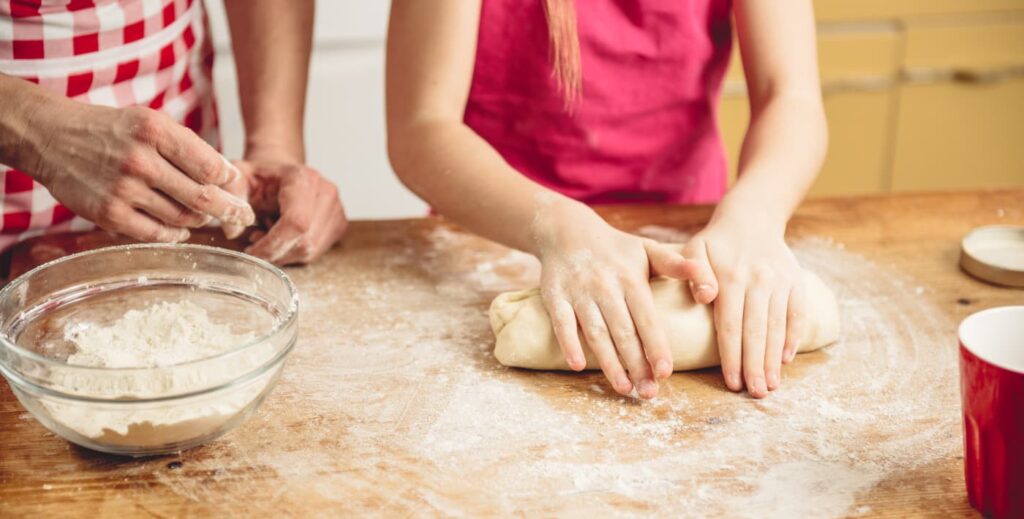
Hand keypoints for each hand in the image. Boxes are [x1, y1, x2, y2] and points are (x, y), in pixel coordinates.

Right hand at [25, 102, 254, 241]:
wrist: (52, 138)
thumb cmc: (112, 131)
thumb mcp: (150, 122)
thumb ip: (188, 147)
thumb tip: (228, 177)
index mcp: (155, 131)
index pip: (210, 166)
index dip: (229, 180)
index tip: (236, 186)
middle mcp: (140, 160)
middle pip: (203, 197)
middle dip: (231, 210)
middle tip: (245, 216)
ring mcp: (123, 189)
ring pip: (182, 217)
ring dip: (199, 220)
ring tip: (204, 217)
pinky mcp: (108, 214)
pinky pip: (156, 233)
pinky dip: (175, 234)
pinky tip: (181, 230)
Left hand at [226, 155, 346, 264]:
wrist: (280, 172)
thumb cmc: (259, 177)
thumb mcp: (237, 178)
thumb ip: (232, 197)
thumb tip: (233, 231)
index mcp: (303, 178)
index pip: (296, 223)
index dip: (273, 244)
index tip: (251, 250)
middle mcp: (326, 192)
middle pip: (304, 242)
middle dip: (276, 251)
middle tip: (255, 239)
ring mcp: (337, 208)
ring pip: (311, 250)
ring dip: (284, 252)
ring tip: (269, 233)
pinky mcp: (339, 223)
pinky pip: (317, 251)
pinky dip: (295, 251)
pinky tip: (284, 236)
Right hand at [533, 201, 697, 398]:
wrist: (566, 230)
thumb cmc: (616, 248)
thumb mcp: (648, 249)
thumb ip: (677, 265)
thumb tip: (710, 284)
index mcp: (631, 277)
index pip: (647, 318)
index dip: (656, 346)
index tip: (665, 372)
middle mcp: (605, 285)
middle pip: (623, 331)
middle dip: (636, 364)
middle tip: (649, 393)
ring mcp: (578, 292)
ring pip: (596, 332)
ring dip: (609, 362)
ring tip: (624, 388)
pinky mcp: (554, 297)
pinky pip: (562, 323)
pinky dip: (569, 343)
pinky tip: (578, 365)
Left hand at [681, 210, 806, 398]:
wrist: (752, 218)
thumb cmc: (716, 242)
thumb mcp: (695, 248)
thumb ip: (694, 272)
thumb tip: (704, 297)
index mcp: (731, 277)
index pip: (730, 325)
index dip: (732, 356)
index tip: (732, 382)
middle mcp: (758, 281)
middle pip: (756, 331)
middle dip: (756, 365)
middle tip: (755, 394)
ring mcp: (780, 282)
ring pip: (778, 326)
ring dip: (774, 358)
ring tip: (771, 385)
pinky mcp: (796, 281)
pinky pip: (797, 313)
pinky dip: (794, 337)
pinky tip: (787, 359)